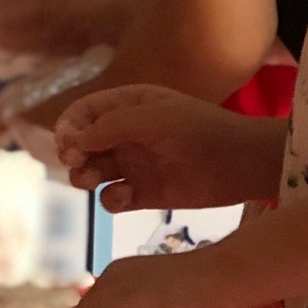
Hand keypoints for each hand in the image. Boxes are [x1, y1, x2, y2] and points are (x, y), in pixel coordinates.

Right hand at [55, 83, 285, 209]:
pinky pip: (114, 198)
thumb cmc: (198, 129)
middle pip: (83, 144)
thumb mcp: (152, 117)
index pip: (85, 113)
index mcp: (128, 107)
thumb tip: (73, 142)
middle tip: (76, 163)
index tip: (67, 142)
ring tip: (90, 181)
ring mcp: (134, 165)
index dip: (69, 126)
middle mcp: (127, 135)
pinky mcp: (145, 194)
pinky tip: (123, 196)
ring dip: (84, 177)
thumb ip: (109, 126)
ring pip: (94, 173)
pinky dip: (111, 200)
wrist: (240, 162)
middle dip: (73, 154)